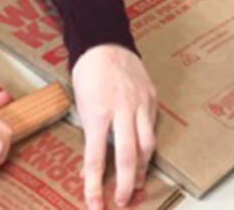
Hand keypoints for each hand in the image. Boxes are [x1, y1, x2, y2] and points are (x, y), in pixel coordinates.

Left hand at [72, 44, 156, 209]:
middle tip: (122, 201)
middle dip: (125, 184)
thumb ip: (89, 135)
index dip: (95, 185)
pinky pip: (152, 127)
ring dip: (142, 168)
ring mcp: (140, 103)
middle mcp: (122, 109)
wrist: (105, 41)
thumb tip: (89, 167)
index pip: (96, 158)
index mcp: (98, 112)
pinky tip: (144, 154)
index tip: (94, 204)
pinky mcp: (152, 98)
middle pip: (128, 156)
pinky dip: (148, 144)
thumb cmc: (88, 73)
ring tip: (137, 183)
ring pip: (147, 144)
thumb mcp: (81, 105)